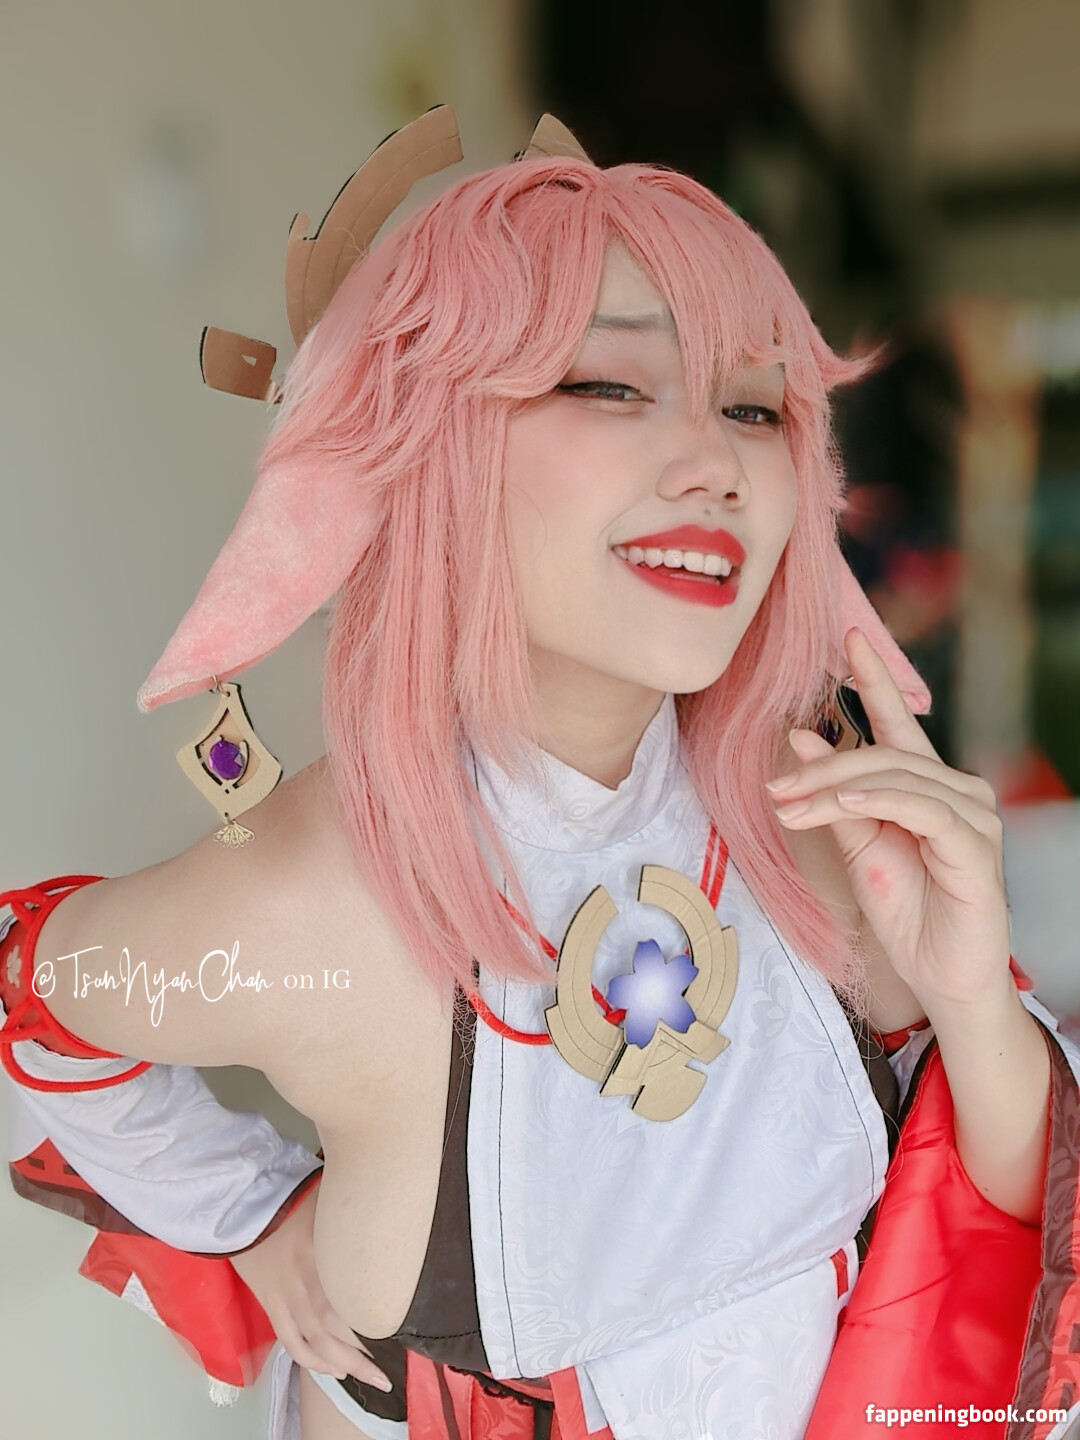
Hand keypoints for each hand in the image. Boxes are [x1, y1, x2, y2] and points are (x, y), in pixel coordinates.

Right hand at [230, 1180, 391, 1391]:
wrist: (244, 1204)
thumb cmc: (293, 1198)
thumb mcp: (332, 1200)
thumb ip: (359, 1215)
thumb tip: (393, 1213)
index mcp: (325, 1254)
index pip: (356, 1295)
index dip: (378, 1319)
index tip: (402, 1330)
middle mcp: (307, 1281)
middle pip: (338, 1328)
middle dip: (365, 1355)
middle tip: (388, 1372)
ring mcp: (286, 1296)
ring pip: (316, 1343)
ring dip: (343, 1365)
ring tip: (369, 1379)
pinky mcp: (271, 1304)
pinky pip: (291, 1342)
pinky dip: (312, 1362)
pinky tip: (333, 1371)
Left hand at [767, 627, 1011, 1015]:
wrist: (941, 976)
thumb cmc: (906, 912)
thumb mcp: (858, 848)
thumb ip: (834, 796)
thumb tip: (802, 739)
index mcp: (926, 785)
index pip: (898, 721)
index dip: (875, 678)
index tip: (846, 637)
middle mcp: (957, 790)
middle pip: (881, 755)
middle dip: (820, 768)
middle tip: (772, 787)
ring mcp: (973, 816)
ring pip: (895, 778)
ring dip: (835, 788)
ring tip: (789, 804)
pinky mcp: (976, 847)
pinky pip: (922, 809)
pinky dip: (879, 801)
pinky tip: (846, 804)